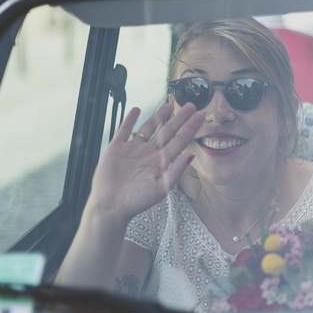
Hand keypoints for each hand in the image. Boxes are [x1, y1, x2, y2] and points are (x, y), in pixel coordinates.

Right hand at [86, 102, 204, 226]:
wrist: (111, 207)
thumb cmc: (136, 202)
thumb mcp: (161, 188)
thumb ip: (176, 171)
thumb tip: (191, 155)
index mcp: (161, 163)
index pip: (180, 142)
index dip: (190, 128)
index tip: (201, 117)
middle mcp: (149, 154)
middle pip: (167, 131)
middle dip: (180, 119)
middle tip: (192, 105)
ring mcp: (133, 149)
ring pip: (148, 128)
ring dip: (158, 116)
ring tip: (169, 105)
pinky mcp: (116, 148)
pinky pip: (124, 130)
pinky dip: (129, 120)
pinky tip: (136, 110)